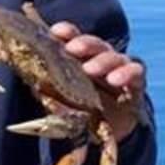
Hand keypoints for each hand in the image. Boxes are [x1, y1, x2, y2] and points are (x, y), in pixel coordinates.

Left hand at [49, 21, 146, 141]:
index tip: (56, 32)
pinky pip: (136, 71)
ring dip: (103, 60)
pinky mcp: (135, 84)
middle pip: (95, 45)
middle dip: (84, 44)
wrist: (103, 132)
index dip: (67, 32)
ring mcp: (118, 70)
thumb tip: (28, 75)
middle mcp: (99, 59)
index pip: (73, 39)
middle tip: (73, 49)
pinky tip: (116, 79)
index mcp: (79, 59)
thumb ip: (45, 85)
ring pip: (115, 56)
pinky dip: (127, 72)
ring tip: (90, 69)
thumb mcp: (56, 97)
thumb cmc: (76, 108)